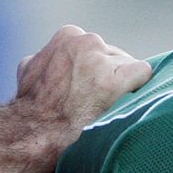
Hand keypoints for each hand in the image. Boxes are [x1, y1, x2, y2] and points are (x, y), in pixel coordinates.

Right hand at [0, 26, 151, 172]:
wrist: (33, 136)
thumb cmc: (29, 108)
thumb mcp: (29, 70)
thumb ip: (48, 58)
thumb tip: (47, 58)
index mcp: (68, 36)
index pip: (95, 49)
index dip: (94, 72)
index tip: (87, 91)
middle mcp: (87, 42)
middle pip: (114, 57)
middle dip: (109, 78)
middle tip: (95, 104)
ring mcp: (103, 60)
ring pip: (129, 67)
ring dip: (123, 87)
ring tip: (103, 109)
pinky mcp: (118, 80)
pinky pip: (143, 75)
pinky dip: (137, 90)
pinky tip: (122, 105)